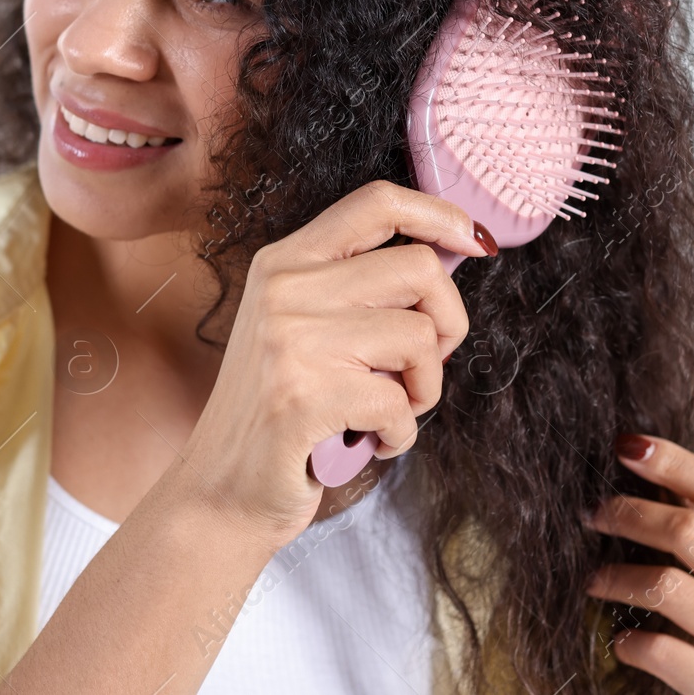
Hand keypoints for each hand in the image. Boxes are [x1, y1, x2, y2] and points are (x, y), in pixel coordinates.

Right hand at [177, 180, 489, 548]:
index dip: (439, 214)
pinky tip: (372, 444)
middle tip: (420, 368)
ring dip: (423, 390)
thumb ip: (358, 290)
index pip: (377, 202)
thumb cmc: (279, 415)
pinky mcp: (303, 397)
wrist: (218, 492)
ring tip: (390, 413)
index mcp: (285, 262)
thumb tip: (451, 255)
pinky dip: (401, 434)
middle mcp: (284, 288)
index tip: (474, 242)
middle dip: (447, 324)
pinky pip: (399, 404)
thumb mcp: (303, 328)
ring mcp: (290, 340)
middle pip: (419, 268)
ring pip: (419, 338)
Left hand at [584, 435, 693, 693]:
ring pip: (666, 584)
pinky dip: (628, 640)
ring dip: (614, 577)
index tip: (627, 446)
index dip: (675, 461)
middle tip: (594, 514)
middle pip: (689, 529)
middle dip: (629, 513)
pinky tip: (623, 640)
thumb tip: (663, 480)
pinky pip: (659, 648)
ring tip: (594, 581)